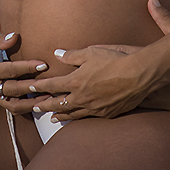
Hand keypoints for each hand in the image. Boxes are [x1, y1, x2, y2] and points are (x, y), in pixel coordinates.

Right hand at [0, 30, 47, 109]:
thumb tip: (15, 36)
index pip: (8, 70)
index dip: (26, 67)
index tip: (43, 64)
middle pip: (13, 89)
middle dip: (33, 86)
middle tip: (50, 82)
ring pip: (13, 104)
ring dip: (32, 103)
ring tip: (48, 97)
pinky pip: (11, 107)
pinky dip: (26, 107)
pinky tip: (39, 102)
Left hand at [22, 0, 169, 119]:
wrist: (139, 75)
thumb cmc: (115, 60)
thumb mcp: (91, 52)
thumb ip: (72, 55)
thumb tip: (58, 53)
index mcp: (76, 81)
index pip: (52, 85)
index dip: (40, 87)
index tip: (30, 89)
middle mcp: (82, 98)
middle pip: (58, 104)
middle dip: (44, 105)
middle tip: (34, 108)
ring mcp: (94, 108)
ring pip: (73, 114)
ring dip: (60, 115)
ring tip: (52, 117)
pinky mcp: (107, 113)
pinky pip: (89, 117)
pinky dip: (79, 117)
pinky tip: (77, 117)